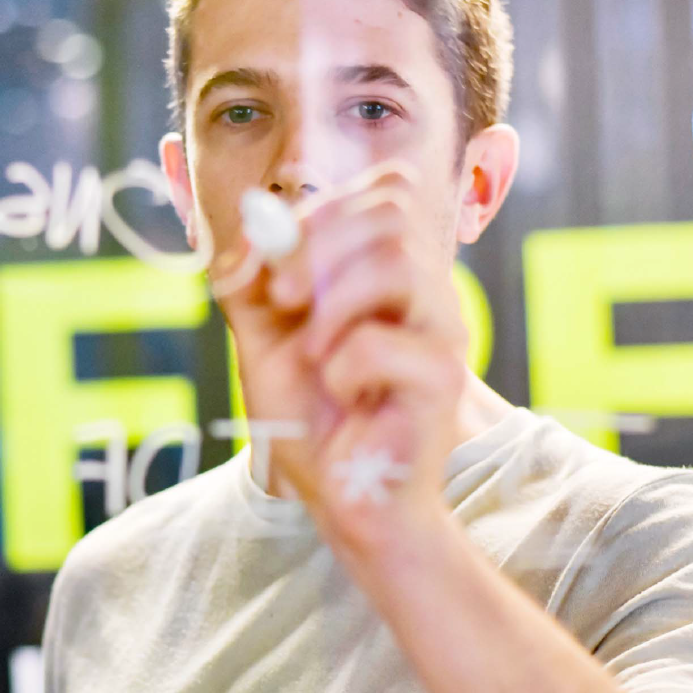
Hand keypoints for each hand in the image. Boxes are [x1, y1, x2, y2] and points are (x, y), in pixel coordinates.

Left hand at [212, 159, 468, 550]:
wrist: (346, 502)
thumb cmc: (315, 426)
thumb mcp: (264, 343)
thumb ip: (252, 284)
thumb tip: (250, 227)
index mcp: (393, 276)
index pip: (386, 191)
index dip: (324, 208)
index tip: (280, 264)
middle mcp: (427, 294)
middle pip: (392, 211)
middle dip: (319, 243)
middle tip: (283, 297)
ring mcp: (442, 334)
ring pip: (398, 263)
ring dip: (332, 304)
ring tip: (313, 354)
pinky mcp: (441, 381)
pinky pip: (382, 344)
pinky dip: (342, 367)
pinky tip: (344, 397)